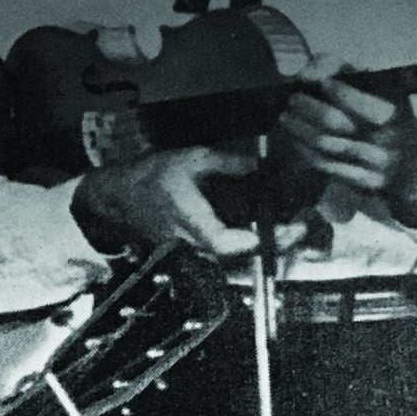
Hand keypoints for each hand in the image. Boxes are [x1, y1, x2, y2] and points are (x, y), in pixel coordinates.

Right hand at [70, 144, 299, 261]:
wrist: (116, 197)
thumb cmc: (149, 176)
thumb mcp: (190, 159)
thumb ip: (227, 162)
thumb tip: (262, 163)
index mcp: (191, 221)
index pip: (231, 244)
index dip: (264, 240)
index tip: (293, 227)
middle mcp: (191, 244)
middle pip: (240, 255)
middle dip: (272, 244)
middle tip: (300, 228)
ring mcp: (189, 251)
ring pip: (233, 256)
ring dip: (261, 244)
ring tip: (287, 227)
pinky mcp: (190, 250)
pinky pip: (223, 251)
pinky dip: (245, 242)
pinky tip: (260, 227)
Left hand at [278, 58, 416, 229]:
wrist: (416, 166)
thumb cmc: (391, 120)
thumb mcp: (385, 92)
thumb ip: (352, 74)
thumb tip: (313, 72)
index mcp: (395, 111)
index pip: (359, 100)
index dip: (337, 90)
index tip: (319, 82)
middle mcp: (387, 139)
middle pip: (332, 122)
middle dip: (306, 107)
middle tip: (292, 99)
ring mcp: (375, 163)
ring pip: (323, 144)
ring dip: (298, 128)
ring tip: (286, 116)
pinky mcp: (363, 183)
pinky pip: (323, 164)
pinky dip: (303, 149)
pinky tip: (294, 138)